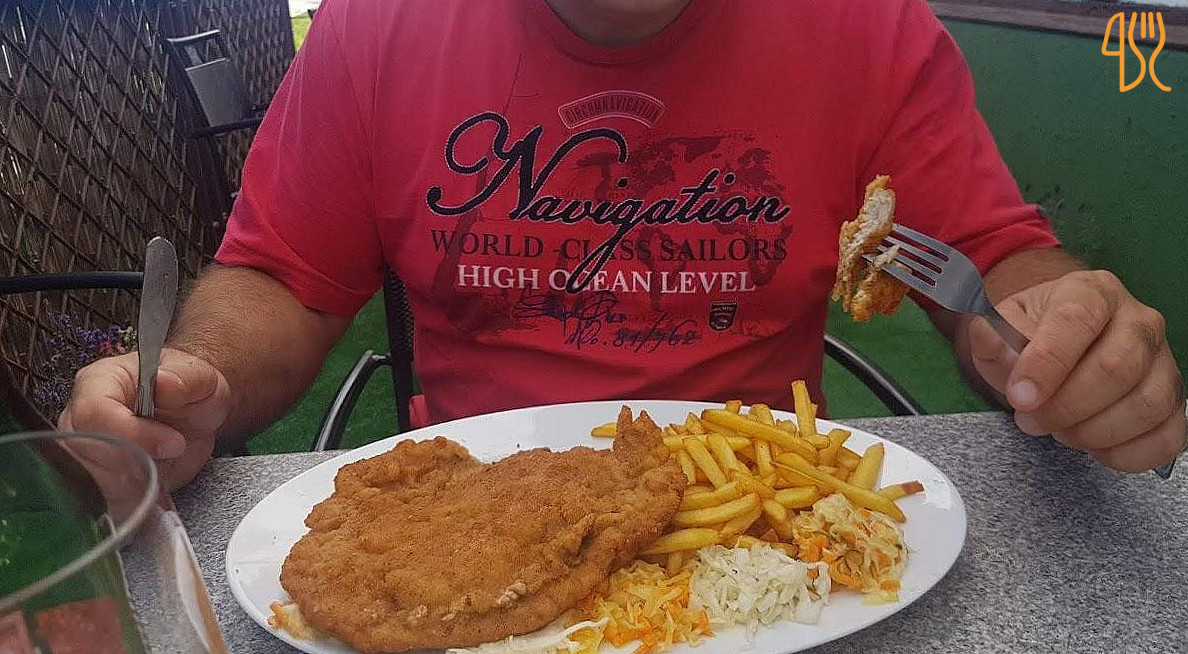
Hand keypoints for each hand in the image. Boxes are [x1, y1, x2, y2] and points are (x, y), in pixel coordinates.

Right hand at [59, 348, 231, 489]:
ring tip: (165, 467)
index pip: (94, 413)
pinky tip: (156, 488)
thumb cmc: (189, 389)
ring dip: (134, 484)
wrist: (195, 413)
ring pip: (91, 483)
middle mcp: (79, 419)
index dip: (132, 433)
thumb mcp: (200, 377)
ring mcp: (82, 454)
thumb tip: (165, 383)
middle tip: (171, 455)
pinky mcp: (96, 482)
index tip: (173, 442)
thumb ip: (184, 379)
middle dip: (133, 463)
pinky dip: (134, 502)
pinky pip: (103, 503)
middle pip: (85, 452)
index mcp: (98, 383)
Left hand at [969, 270, 1185, 472]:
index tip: (1020, 396)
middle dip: (1066, 407)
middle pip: (1117, 368)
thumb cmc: (1034, 335)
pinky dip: (1127, 453)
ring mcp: (1163, 361)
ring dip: (1093, 432)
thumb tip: (987, 339)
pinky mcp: (1173, 401)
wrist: (1058, 343)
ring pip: (1146, 405)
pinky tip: (1094, 446)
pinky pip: (1168, 437)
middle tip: (1031, 419)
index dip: (1047, 363)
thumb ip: (992, 338)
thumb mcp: (1001, 329)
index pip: (1077, 321)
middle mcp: (1137, 320)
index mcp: (1091, 292)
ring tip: (1060, 430)